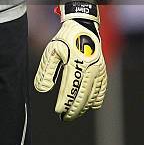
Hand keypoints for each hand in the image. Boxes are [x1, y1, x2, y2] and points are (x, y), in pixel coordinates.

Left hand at [34, 0, 106, 120]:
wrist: (82, 27)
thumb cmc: (65, 38)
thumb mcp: (51, 51)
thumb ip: (46, 71)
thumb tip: (41, 89)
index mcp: (74, 65)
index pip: (69, 90)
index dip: (64, 103)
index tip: (58, 111)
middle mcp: (88, 69)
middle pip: (82, 96)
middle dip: (74, 109)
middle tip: (66, 117)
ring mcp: (97, 70)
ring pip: (92, 95)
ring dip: (84, 106)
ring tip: (75, 113)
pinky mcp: (102, 70)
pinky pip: (102, 89)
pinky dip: (97, 99)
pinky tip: (91, 105)